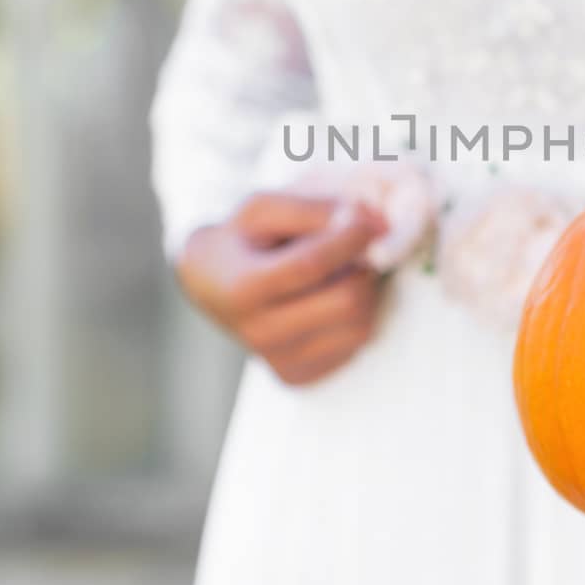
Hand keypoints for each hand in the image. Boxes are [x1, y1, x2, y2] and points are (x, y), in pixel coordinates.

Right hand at [177, 192, 389, 386]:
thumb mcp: (263, 209)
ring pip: (360, 327)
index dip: (349, 239)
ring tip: (339, 272)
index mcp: (244, 290)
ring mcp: (280, 361)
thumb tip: (374, 223)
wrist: (210, 284)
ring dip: (363, 291)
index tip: (365, 220)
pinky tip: (329, 298)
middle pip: (347, 301)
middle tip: (354, 248)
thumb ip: (315, 210)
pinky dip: (354, 316)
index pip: (312, 265)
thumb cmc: (240, 239)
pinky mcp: (299, 375)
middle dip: (362, 267)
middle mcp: (260, 335)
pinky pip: (354, 345)